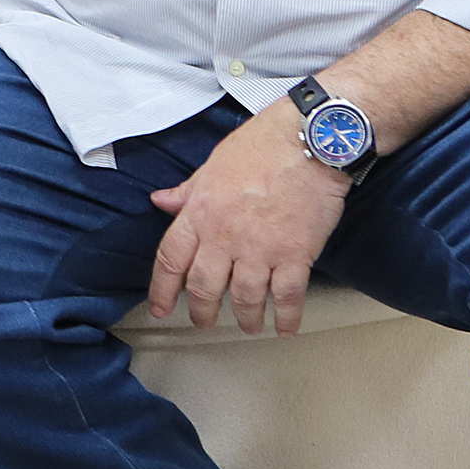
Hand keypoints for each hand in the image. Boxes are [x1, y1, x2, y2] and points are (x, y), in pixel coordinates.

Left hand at [145, 107, 347, 334]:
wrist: (309, 140)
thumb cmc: (262, 145)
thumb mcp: (213, 164)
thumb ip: (188, 191)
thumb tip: (161, 201)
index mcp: (199, 213)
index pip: (170, 260)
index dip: (162, 290)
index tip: (160, 308)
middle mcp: (224, 236)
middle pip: (204, 287)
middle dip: (202, 312)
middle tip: (204, 322)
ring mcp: (260, 248)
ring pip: (244, 298)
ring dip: (245, 319)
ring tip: (248, 326)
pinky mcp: (295, 254)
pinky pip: (286, 295)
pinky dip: (286, 317)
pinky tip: (285, 328)